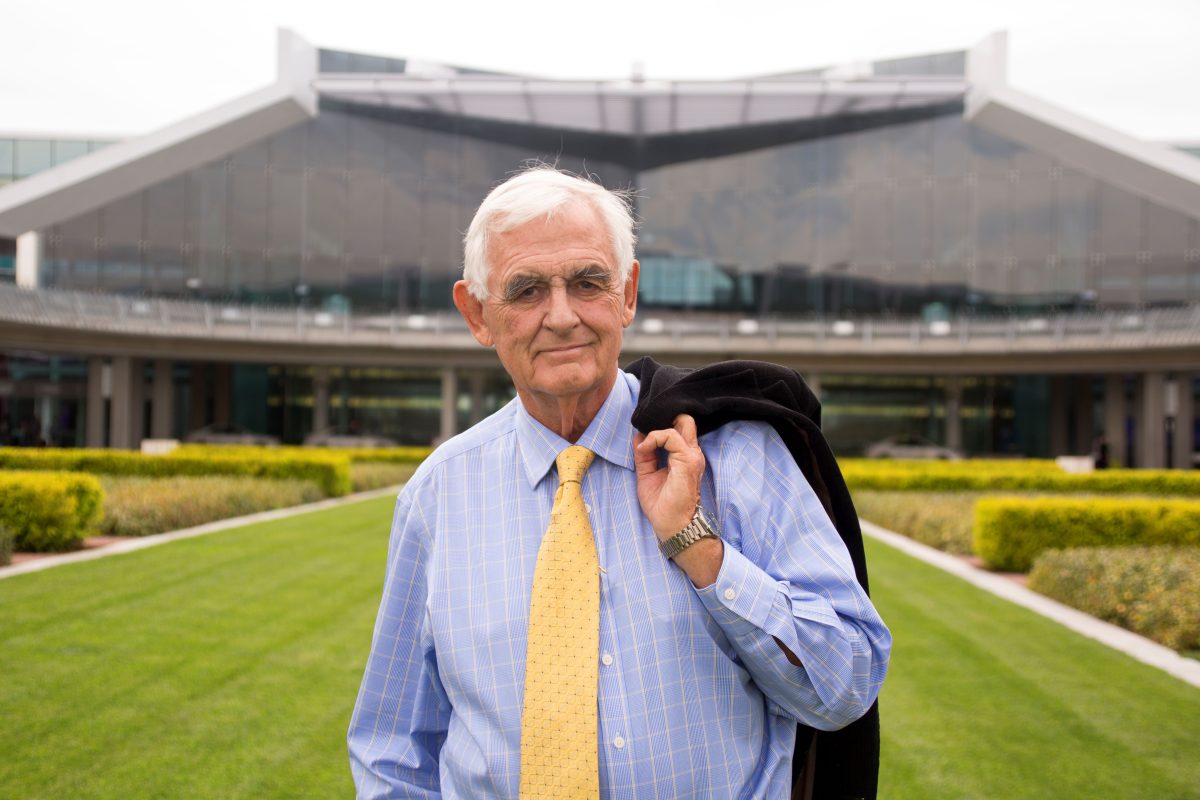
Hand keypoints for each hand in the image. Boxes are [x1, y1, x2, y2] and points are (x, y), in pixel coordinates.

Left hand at [633, 414, 705, 540]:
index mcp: (685, 457)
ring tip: (644, 445)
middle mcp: (692, 453)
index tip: (643, 433)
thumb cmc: (662, 506)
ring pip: (680, 422)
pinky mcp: (688, 460)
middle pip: (685, 420)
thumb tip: (638, 435)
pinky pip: (671, 435)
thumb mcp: (647, 475)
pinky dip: (654, 437)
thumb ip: (644, 455)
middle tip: (646, 430)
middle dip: (663, 419)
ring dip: (656, 430)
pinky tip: (645, 448)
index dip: (661, 424)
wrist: (673, 525)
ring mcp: (692, 456)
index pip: (679, 428)